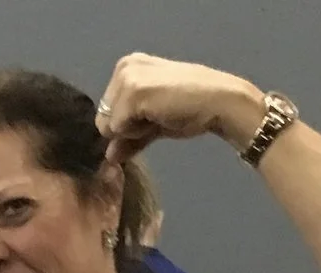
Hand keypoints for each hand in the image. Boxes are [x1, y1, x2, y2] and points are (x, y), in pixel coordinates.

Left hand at [95, 54, 264, 162]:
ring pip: (108, 125)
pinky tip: (160, 117)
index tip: (154, 116)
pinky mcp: (133, 92)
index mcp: (128, 67)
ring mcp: (127, 77)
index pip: (106, 111)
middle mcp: (124, 66)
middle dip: (127, 129)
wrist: (218, 103)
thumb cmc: (191, 110)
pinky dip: (137, 132)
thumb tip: (110, 157)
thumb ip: (129, 136)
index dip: (127, 125)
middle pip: (103, 119)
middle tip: (158, 117)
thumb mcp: (153, 123)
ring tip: (160, 115)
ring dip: (133, 131)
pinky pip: (118, 129)